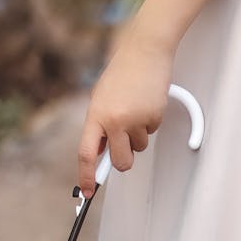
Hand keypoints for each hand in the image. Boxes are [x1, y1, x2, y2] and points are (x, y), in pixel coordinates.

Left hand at [77, 29, 172, 197]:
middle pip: (120, 161)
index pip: (86, 154)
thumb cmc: (122, 71)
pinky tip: (146, 101)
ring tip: (136, 107)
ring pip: (139, 146)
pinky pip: (152, 131)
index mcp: (96, 115)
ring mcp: (136, 120)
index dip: (86, 176)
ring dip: (138, 134)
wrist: (145, 49)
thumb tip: (101, 151)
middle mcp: (115, 121)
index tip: (88, 190)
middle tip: (125, 145)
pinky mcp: (154, 116)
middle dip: (124, 159)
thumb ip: (99, 125)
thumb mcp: (101, 97)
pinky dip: (150, 121)